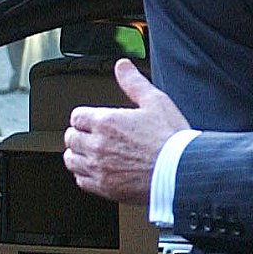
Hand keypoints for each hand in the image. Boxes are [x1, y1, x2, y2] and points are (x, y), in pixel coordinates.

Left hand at [62, 58, 190, 202]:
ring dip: (78, 155)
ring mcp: (99, 168)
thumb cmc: (171, 139)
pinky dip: (85, 175)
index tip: (92, 121)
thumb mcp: (155, 102)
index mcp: (106, 122)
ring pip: (72, 160)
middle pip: (71, 138)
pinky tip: (96, 172)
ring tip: (89, 154)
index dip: (85, 117)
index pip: (77, 117)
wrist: (181, 172)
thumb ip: (134, 82)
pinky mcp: (105, 188)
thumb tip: (122, 66)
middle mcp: (97, 146)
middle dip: (79, 135)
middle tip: (91, 136)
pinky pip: (81, 181)